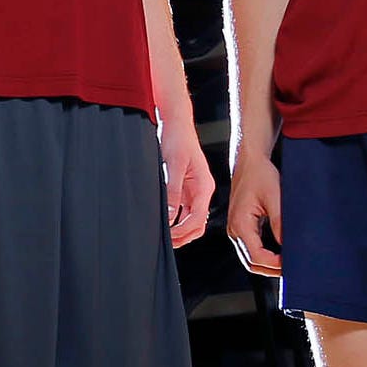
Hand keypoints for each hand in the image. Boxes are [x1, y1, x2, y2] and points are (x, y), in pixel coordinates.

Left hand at [160, 121, 215, 247]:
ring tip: (163, 237)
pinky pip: (183, 210)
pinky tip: (163, 222)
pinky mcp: (185, 187)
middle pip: (197, 223)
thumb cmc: (176, 138)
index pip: (198, 218)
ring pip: (191, 219)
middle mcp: (201, 190)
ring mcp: (194, 190)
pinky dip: (175, 219)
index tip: (169, 237)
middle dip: (183, 236)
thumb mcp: (173, 164)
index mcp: (204, 186)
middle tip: (166, 243)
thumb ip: (172, 190)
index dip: (183, 231)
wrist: (175, 122)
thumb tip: (169, 215)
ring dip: (179, 230)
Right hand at [227, 154, 283, 278]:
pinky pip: (250, 249)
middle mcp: (234, 230)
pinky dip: (263, 256)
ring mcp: (235, 230)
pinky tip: (277, 255)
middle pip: (251, 263)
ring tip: (286, 264)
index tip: (291, 263)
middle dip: (271, 270)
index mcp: (240, 224)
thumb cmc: (259, 175)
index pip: (256, 256)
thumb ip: (280, 223)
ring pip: (249, 259)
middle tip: (292, 269)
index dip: (274, 264)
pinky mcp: (240, 228)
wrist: (249, 163)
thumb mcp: (275, 197)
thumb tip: (288, 246)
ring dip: (267, 265)